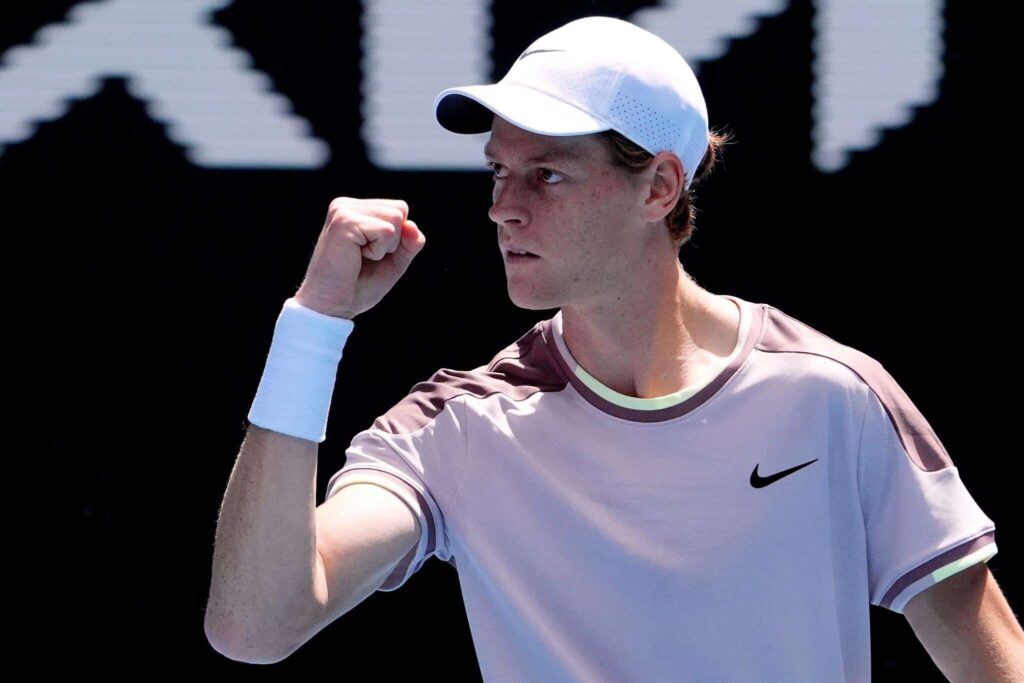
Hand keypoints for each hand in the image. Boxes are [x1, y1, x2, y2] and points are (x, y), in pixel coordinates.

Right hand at [294, 197, 425, 318]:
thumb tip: (412, 225)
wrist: (332, 306)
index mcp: (355, 210)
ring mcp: (343, 211)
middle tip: (365, 258)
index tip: (370, 254)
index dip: (398, 238)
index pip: (399, 209)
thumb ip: (410, 242)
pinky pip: (386, 231)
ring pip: (396, 218)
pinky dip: (378, 251)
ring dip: (385, 246)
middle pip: (400, 210)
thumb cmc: (359, 285)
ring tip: (360, 257)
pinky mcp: (344, 221)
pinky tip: (356, 258)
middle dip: (393, 242)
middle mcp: (346, 205)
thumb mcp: (394, 261)